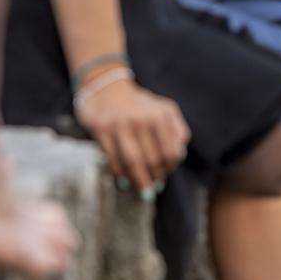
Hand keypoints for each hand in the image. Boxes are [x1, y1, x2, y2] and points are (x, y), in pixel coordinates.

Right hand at [76, 77, 188, 193]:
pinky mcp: (101, 129)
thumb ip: (177, 130)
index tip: (165, 175)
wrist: (106, 88)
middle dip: (154, 178)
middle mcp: (142, 119)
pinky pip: (112, 158)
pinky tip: (124, 180)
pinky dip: (120, 173)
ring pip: (133, 161)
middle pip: (152, 159)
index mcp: (161, 115)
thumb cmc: (140, 105)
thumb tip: (180, 156)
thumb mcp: (164, 110)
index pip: (171, 152)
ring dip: (139, 180)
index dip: (169, 168)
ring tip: (142, 191)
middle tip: (153, 189)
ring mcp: (120, 124)